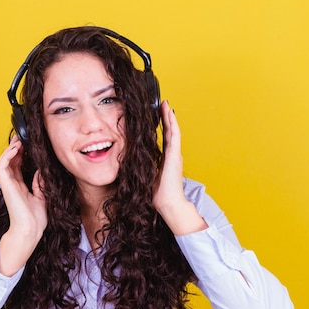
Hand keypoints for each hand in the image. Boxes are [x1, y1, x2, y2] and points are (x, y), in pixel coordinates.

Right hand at [0, 135, 47, 275]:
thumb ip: (40, 183)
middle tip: (21, 137)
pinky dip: (7, 156)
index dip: (21, 154)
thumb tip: (40, 171)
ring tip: (18, 140)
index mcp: (20, 186)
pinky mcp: (6, 185)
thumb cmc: (36, 219)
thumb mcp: (42, 196)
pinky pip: (1, 167)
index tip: (28, 144)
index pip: (18, 166)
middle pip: (10, 161)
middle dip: (15, 148)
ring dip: (10, 150)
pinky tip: (15, 149)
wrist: (31, 230)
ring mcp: (8, 184)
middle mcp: (13, 184)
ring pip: (4, 161)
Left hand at [153, 100, 207, 235]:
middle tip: (163, 105)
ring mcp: (175, 154)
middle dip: (166, 118)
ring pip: (173, 130)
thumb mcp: (148, 177)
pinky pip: (174, 135)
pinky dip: (172, 123)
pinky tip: (169, 113)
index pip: (165, 139)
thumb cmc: (158, 194)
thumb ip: (145, 169)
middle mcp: (172, 155)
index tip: (159, 117)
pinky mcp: (175, 155)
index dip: (163, 127)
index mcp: (167, 160)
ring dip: (169, 117)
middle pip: (170, 132)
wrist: (168, 203)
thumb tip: (133, 165)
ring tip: (166, 105)